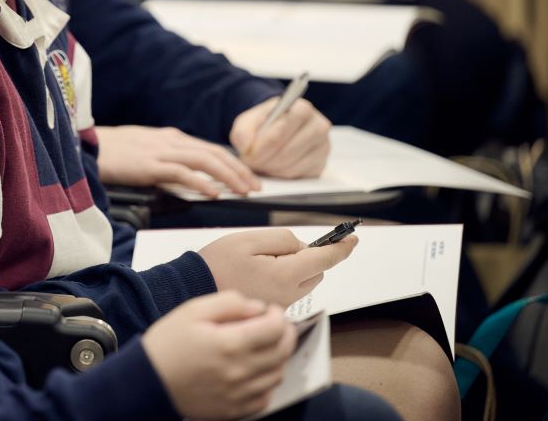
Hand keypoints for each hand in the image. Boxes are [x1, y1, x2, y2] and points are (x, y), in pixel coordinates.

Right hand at [96, 125, 260, 195]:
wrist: (88, 147)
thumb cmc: (113, 151)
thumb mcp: (146, 149)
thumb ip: (167, 158)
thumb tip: (189, 174)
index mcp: (172, 138)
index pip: (212, 149)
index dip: (234, 163)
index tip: (249, 178)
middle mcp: (171, 141)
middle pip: (214, 153)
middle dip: (239, 170)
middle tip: (255, 187)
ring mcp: (160, 151)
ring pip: (204, 160)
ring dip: (228, 176)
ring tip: (242, 190)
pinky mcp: (148, 164)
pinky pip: (181, 172)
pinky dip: (200, 182)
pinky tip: (213, 193)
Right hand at [142, 291, 295, 419]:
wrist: (148, 380)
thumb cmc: (167, 344)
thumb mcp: (193, 310)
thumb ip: (229, 303)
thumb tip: (257, 307)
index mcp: (230, 344)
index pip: (275, 328)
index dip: (277, 314)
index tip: (270, 310)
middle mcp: (240, 372)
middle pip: (282, 351)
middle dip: (284, 333)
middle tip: (274, 325)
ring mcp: (239, 394)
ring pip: (278, 374)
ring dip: (278, 357)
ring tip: (263, 346)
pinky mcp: (235, 409)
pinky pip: (265, 397)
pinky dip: (267, 382)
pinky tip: (254, 370)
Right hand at [198, 228, 358, 305]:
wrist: (195, 289)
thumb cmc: (217, 263)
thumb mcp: (249, 239)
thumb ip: (281, 239)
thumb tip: (301, 247)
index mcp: (285, 275)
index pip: (324, 259)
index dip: (341, 247)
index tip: (353, 238)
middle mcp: (288, 295)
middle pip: (315, 271)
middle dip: (307, 256)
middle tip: (274, 248)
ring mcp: (281, 306)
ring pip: (303, 282)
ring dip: (294, 269)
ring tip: (260, 261)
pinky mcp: (273, 310)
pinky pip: (289, 291)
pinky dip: (283, 279)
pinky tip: (257, 273)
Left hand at [230, 97, 330, 177]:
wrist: (277, 129)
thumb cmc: (264, 124)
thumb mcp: (248, 121)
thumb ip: (243, 132)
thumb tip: (247, 148)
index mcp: (302, 108)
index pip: (282, 130)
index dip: (262, 146)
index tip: (248, 153)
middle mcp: (318, 126)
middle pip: (287, 151)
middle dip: (264, 160)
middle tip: (251, 162)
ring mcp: (323, 147)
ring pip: (291, 166)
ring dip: (270, 168)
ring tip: (259, 163)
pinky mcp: (320, 165)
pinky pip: (297, 176)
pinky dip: (280, 175)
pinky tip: (273, 167)